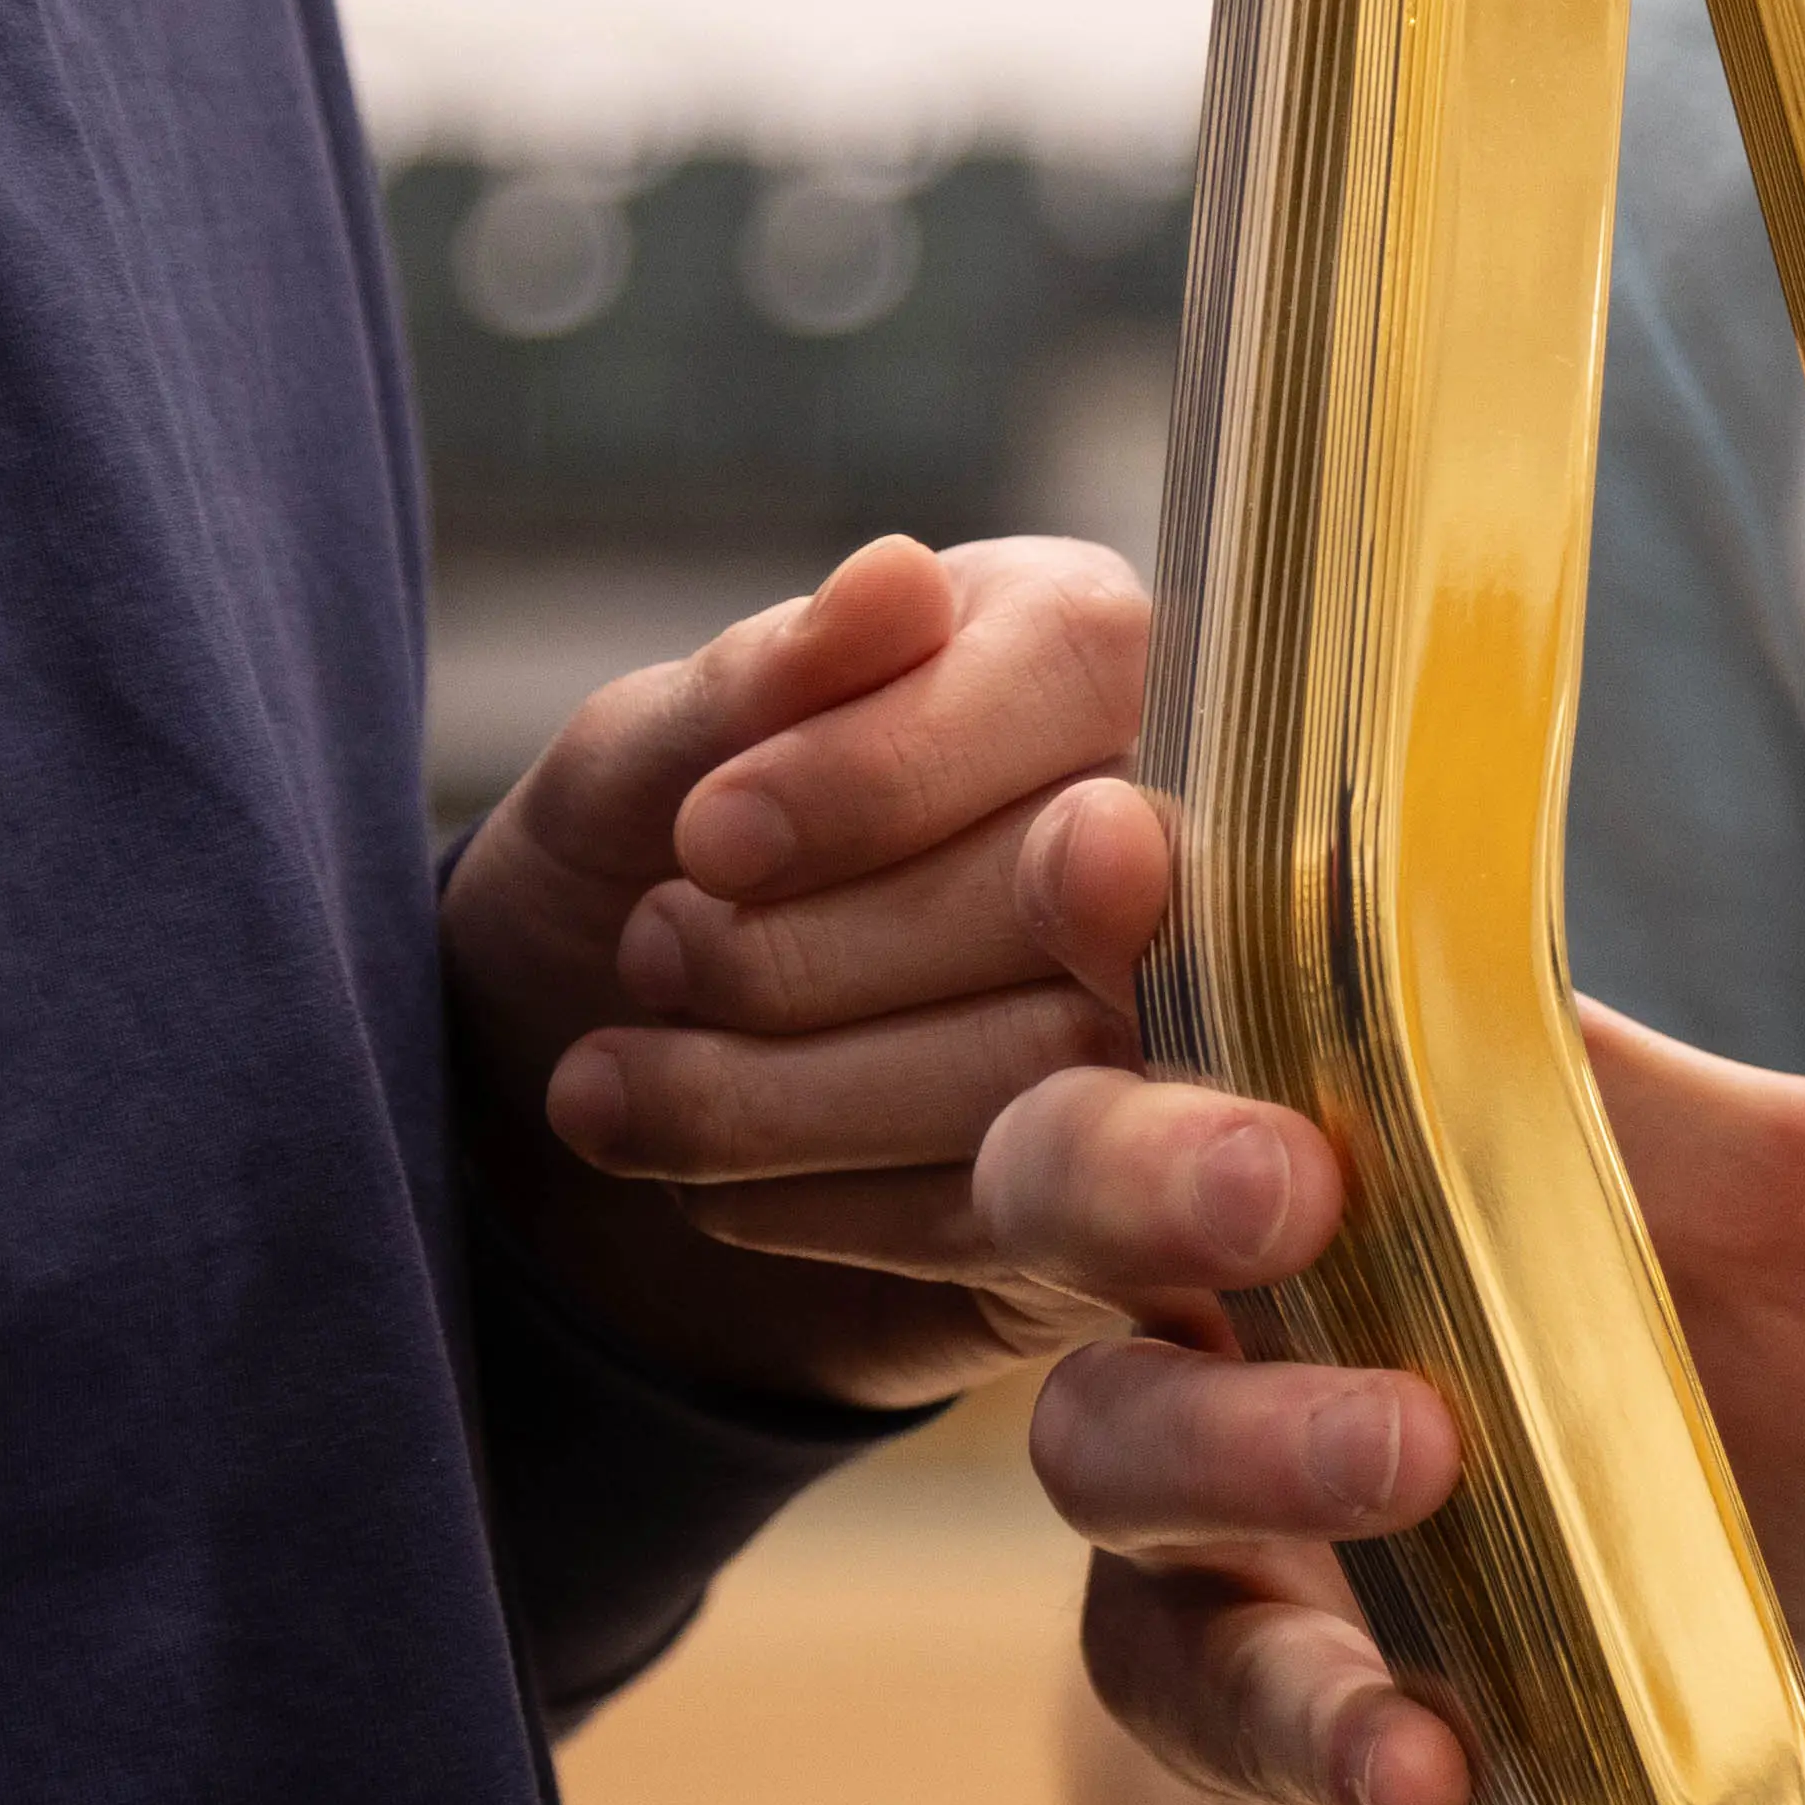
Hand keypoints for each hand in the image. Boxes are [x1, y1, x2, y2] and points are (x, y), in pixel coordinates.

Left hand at [441, 534, 1156, 1412]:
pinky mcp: (1154, 1208)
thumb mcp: (639, 763)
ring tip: (619, 1085)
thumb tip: (896, 581)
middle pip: (1070, 884)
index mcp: (1086, 652)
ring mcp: (1200, 1027)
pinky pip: (1038, 1223)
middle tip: (651, 956)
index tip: (710, 838)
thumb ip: (760, 681)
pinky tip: (716, 1190)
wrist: (604, 1073)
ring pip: (1055, 1073)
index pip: (1073, 665)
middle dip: (815, 953)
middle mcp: (1192, 820)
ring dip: (793, 1100)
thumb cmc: (638, 870)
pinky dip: (839, 1212)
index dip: (892, 765)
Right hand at [973, 772, 1804, 1804]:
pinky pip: (1193, 1702)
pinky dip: (1303, 1732)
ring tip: (1408, 1471)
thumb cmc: (1714, 1372)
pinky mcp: (1214, 1686)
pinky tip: (1420, 1776)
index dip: (1112, 892)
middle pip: (1066, 1182)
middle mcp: (1216, 1277)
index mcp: (1339, 1092)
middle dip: (1147, 1169)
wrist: (1640, 1659)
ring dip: (1239, 1461)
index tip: (1136, 841)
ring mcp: (1188, 1490)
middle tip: (1286, 1190)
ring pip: (1102, 1456)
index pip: (1172, 953)